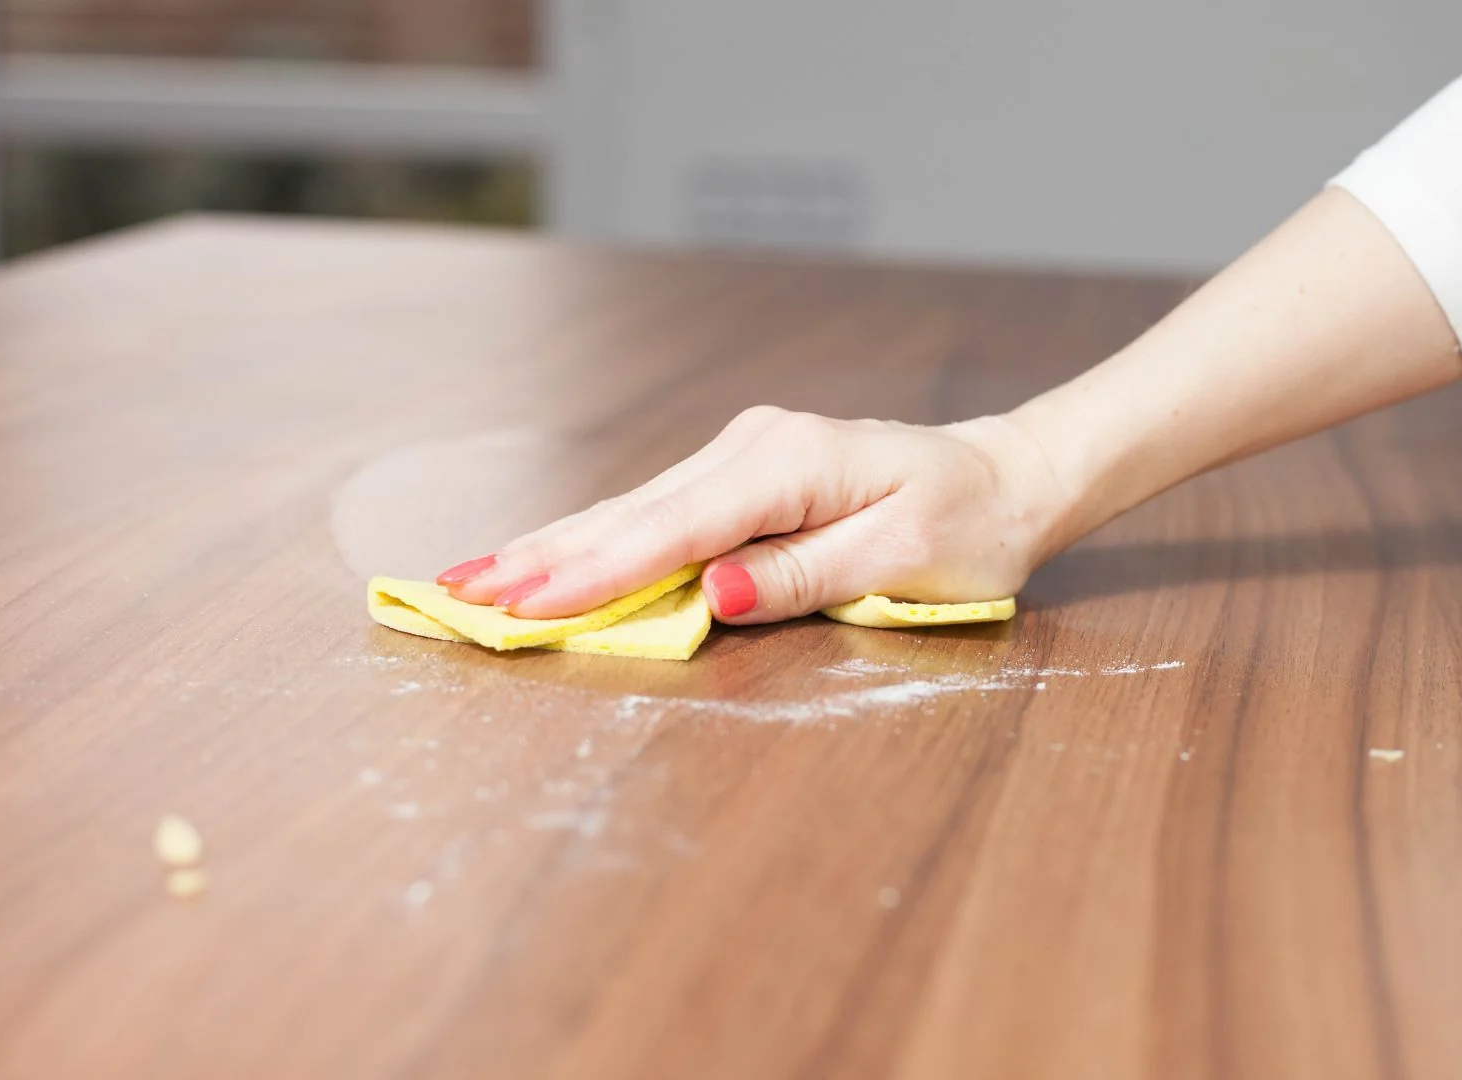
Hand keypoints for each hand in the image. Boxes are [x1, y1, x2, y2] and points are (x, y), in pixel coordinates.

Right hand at [436, 406, 1072, 623]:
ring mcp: (743, 455)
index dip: (596, 572)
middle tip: (457, 591)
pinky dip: (598, 538)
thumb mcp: (903, 560)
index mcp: (788, 465)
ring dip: (555, 545)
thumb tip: (711, 594)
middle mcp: (752, 448)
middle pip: (632, 512)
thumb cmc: (967, 527)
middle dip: (543, 556)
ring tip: (475, 576)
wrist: (1004, 478)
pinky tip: (547, 555)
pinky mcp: (743, 474)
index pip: (675, 530)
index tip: (525, 603)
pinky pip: (658, 513)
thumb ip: (804, 574)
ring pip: (634, 509)